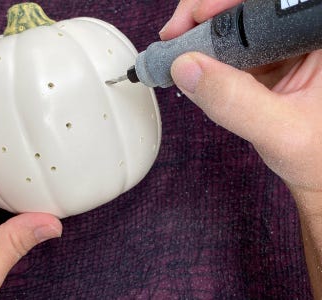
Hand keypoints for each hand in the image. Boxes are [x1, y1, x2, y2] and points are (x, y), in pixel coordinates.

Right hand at [161, 0, 321, 195]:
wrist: (318, 172)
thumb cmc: (319, 157)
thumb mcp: (282, 133)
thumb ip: (236, 102)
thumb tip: (187, 69)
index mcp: (318, 37)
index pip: (274, 2)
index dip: (227, 2)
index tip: (195, 21)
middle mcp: (302, 36)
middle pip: (247, 8)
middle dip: (206, 18)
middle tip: (176, 39)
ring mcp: (285, 47)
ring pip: (236, 25)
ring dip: (203, 37)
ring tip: (179, 53)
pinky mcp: (269, 59)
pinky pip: (232, 48)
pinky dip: (208, 56)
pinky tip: (196, 66)